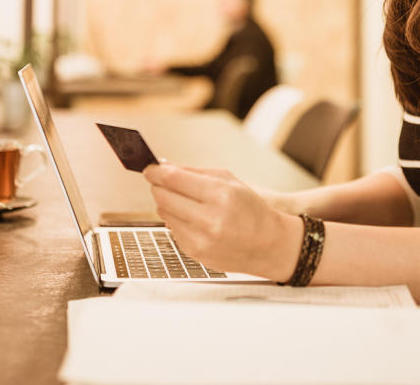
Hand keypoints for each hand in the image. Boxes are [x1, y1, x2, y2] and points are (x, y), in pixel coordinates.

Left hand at [142, 164, 302, 279]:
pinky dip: (178, 222)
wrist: (269, 245)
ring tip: (188, 204)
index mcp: (219, 194)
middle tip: (164, 183)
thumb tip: (164, 167)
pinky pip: (172, 230)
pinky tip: (196, 222)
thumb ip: (195, 172)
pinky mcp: (194, 253)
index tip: (150, 169)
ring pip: (163, 213)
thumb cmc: (251, 210)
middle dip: (159, 187)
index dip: (156, 171)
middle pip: (162, 196)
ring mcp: (200, 239)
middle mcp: (208, 218)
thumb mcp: (230, 181)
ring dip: (169, 205)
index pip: (173, 179)